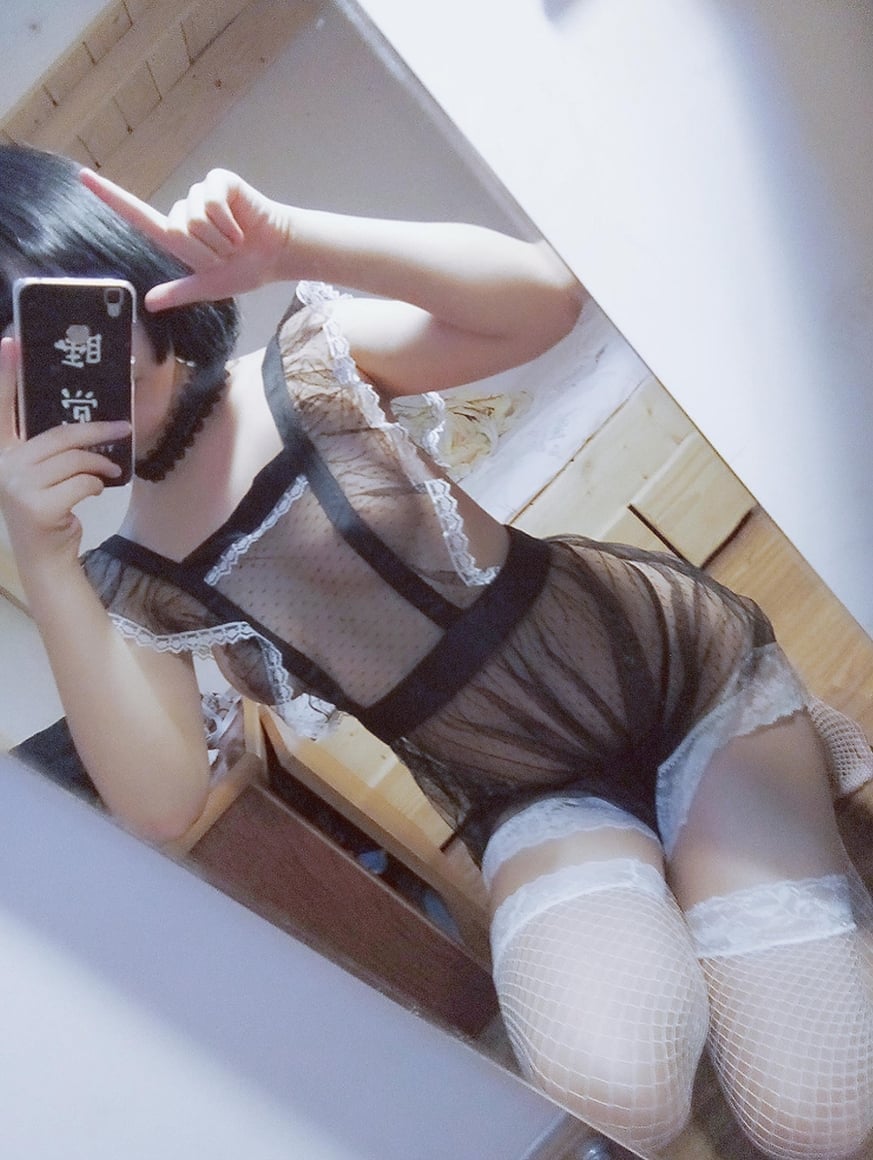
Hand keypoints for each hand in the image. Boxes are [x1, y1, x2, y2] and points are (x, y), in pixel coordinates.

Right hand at [0, 337, 129, 570]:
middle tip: (125, 427)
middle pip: (60, 435)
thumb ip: (53, 448)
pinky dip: (97, 486)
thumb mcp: (45, 474)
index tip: (12, 341)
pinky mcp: (37, 505)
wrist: (46, 557)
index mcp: (3, 451)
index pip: (2, 406)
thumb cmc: (49, 510)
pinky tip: (92, 495)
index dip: (6, 373)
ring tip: (110, 469)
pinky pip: (83, 481)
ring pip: (76, 459)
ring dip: (101, 463)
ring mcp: (16, 485)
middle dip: (97, 431)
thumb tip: (87, 422)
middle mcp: (3, 465)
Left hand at [81, 168, 293, 311]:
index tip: (83, 177)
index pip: (137, 214)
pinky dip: (228, 224)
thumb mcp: (209, 286)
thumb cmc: (246, 269)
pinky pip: (211, 203)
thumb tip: (149, 302)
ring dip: (218, 239)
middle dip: (203, 250)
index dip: (110, 197)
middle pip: (175, 229)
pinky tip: (242, 227)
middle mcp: (184, 209)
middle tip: (226, 254)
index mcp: (176, 234)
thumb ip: (180, 292)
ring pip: (193, 218)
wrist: (278, 254)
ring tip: (235, 241)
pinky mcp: (219, 182)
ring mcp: (201, 193)